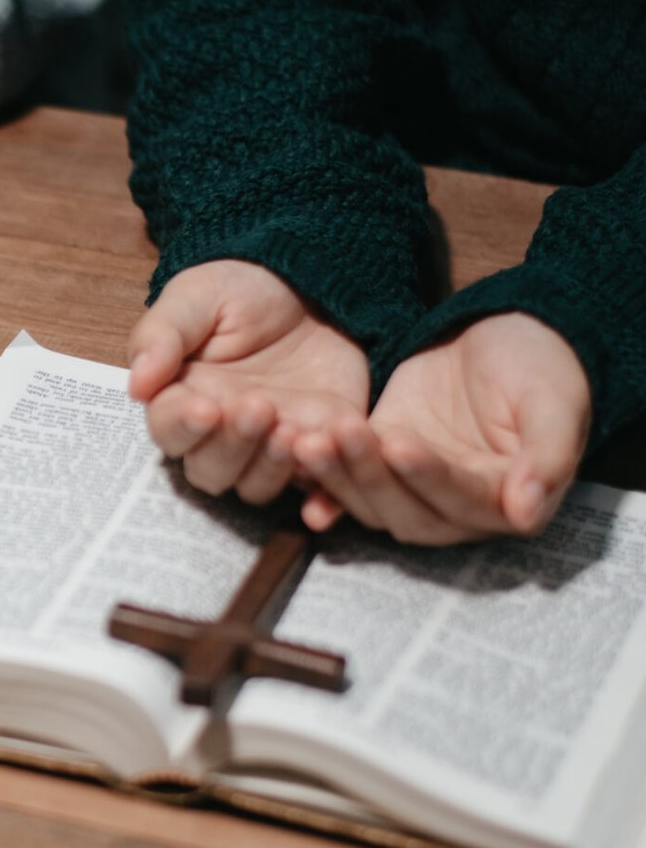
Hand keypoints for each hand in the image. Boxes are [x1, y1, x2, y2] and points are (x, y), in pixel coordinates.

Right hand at [129, 261, 370, 505]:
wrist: (308, 280)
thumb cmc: (240, 288)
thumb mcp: (195, 296)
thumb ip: (162, 337)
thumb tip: (137, 385)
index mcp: (182, 399)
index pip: (169, 431)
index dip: (184, 427)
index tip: (206, 408)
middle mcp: (222, 433)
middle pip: (210, 471)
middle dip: (233, 447)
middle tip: (258, 408)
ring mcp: (269, 445)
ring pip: (256, 486)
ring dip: (271, 467)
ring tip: (292, 430)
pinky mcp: (319, 445)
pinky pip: (318, 480)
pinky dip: (322, 477)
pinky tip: (329, 446)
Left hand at [286, 312, 591, 544]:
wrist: (513, 333)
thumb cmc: (546, 368)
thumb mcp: (556, 404)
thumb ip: (549, 459)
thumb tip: (527, 514)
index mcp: (506, 502)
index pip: (462, 500)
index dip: (430, 476)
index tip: (400, 444)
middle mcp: (457, 509)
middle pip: (406, 512)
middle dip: (369, 475)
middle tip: (341, 433)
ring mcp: (414, 488)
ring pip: (369, 500)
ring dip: (337, 474)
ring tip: (307, 437)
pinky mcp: (381, 460)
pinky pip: (346, 478)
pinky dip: (319, 476)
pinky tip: (291, 455)